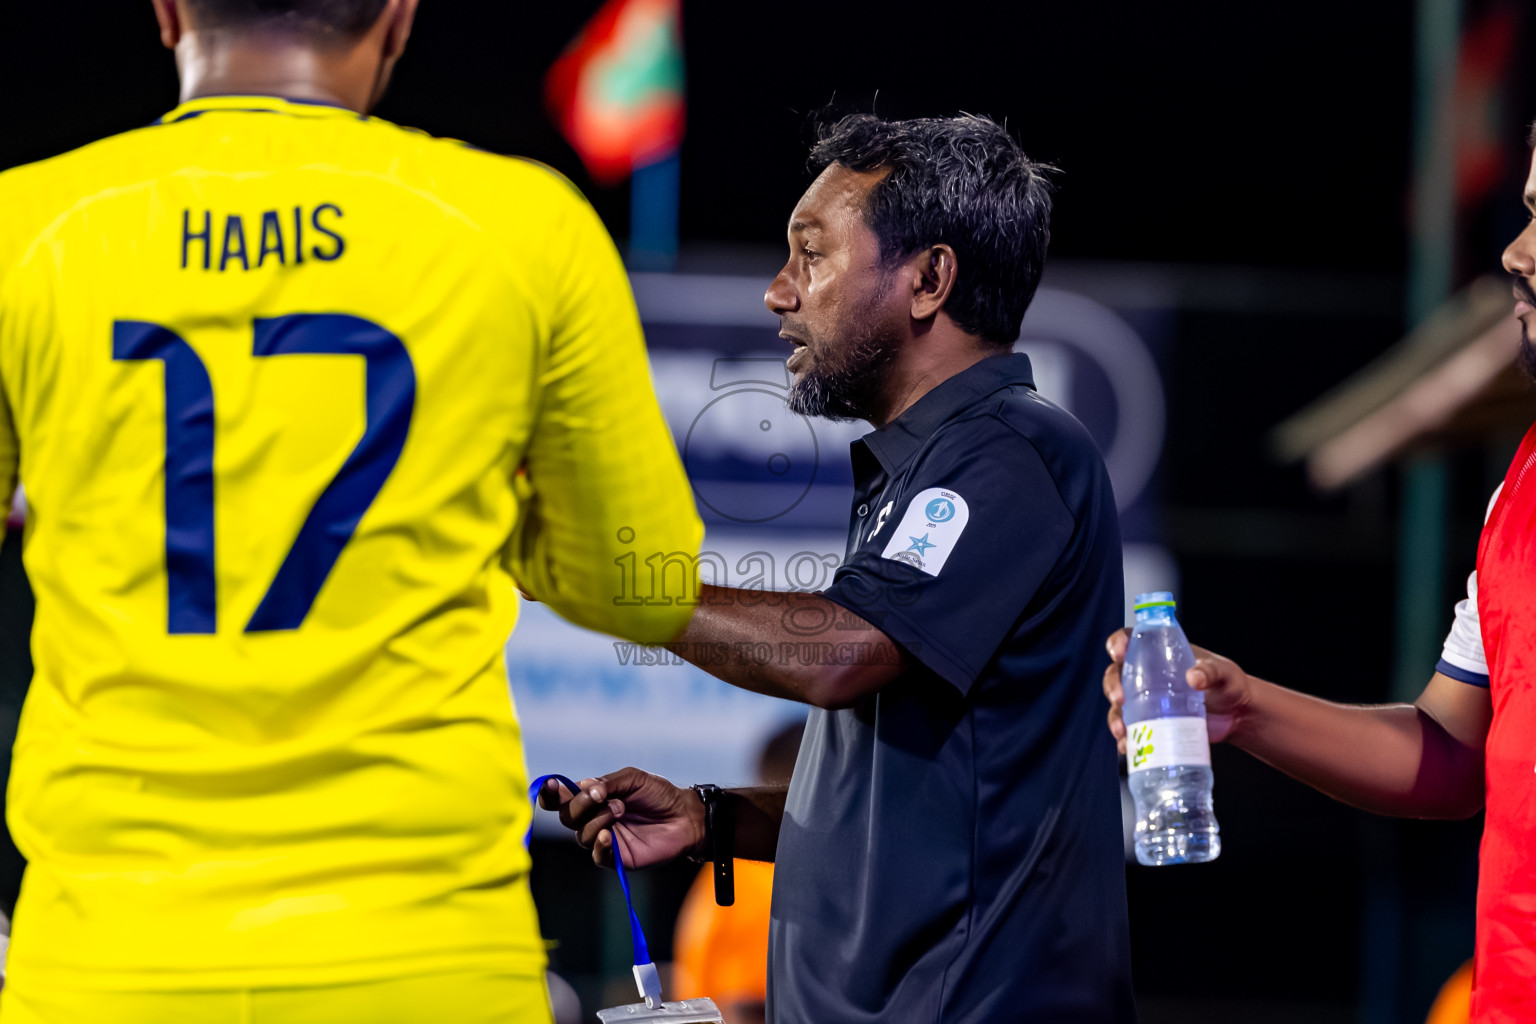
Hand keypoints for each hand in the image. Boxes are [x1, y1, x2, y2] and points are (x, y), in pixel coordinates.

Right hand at [536, 767, 705, 869]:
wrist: (684, 816)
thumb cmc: (659, 794)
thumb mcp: (633, 778)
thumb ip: (608, 782)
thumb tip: (584, 788)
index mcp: (593, 799)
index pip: (562, 799)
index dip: (551, 794)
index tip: (553, 786)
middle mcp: (593, 819)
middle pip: (566, 817)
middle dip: (578, 805)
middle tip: (600, 796)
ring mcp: (604, 839)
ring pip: (581, 835)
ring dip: (597, 820)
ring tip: (621, 809)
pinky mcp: (616, 857)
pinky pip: (597, 855)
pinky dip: (599, 844)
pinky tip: (608, 835)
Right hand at [1103, 629, 1248, 754]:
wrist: (1237, 716)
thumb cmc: (1230, 685)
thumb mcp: (1224, 672)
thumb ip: (1211, 671)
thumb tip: (1194, 678)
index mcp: (1160, 653)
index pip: (1130, 640)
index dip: (1118, 643)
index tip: (1117, 652)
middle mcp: (1147, 676)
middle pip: (1116, 674)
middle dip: (1112, 686)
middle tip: (1119, 698)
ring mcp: (1147, 701)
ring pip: (1119, 706)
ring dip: (1115, 717)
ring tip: (1121, 730)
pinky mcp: (1152, 724)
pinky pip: (1132, 730)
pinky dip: (1126, 739)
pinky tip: (1128, 746)